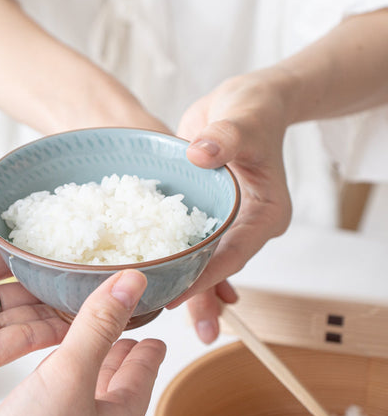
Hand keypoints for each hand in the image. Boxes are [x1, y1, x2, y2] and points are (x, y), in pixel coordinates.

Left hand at [0, 161, 68, 415]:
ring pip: (32, 314)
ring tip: (99, 289)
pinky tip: (83, 318)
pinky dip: (55, 332)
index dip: (29, 248)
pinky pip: (25, 342)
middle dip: (53, 278)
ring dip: (62, 304)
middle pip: (23, 287)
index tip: (61, 236)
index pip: (1, 256)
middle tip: (91, 264)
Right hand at [0, 270, 165, 415]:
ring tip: (88, 331)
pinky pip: (66, 402)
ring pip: (92, 390)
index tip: (147, 307)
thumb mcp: (69, 373)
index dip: (149, 334)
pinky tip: (52, 370)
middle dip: (121, 343)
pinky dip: (67, 378)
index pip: (146, 365)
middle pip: (122, 378)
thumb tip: (132, 281)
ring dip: (93, 359)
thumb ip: (99, 325)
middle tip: (117, 310)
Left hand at [171, 69, 292, 341]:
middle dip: (192, 292)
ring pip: (203, 260)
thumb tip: (201, 154)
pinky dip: (173, 255)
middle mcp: (246, 225)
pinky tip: (149, 271)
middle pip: (218, 267)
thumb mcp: (242, 119)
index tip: (175, 294)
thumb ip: (225, 137)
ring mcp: (226, 222)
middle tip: (159, 312)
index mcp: (265, 215)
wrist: (245, 103)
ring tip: (152, 307)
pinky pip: (189, 241)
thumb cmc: (252, 110)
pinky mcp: (206, 213)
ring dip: (182, 282)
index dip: (205, 277)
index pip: (233, 254)